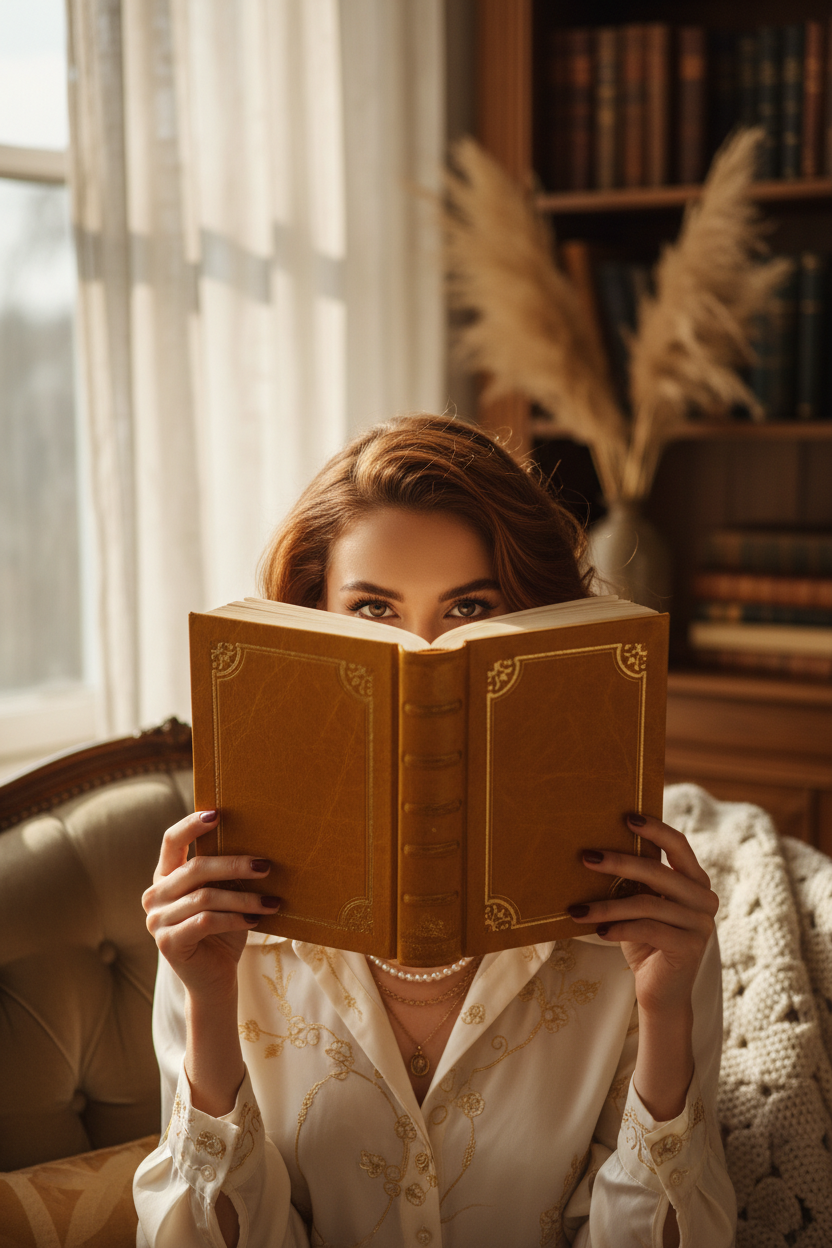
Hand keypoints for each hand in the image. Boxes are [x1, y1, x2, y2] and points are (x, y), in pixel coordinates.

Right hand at [142, 810, 280, 1005]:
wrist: (215, 980)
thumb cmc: (224, 932)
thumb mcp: (225, 896)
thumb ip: (226, 874)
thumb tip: (258, 846)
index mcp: (166, 877)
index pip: (171, 841)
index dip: (192, 824)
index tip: (218, 813)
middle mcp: (155, 895)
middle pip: (195, 868)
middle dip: (235, 865)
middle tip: (266, 866)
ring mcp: (157, 920)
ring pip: (205, 897)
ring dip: (244, 897)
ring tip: (272, 901)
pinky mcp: (168, 943)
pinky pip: (206, 921)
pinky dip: (235, 918)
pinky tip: (256, 919)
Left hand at [568, 813, 718, 1018]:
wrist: (659, 993)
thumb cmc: (644, 941)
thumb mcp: (640, 904)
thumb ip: (635, 880)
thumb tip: (596, 849)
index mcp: (694, 880)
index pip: (678, 844)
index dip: (655, 828)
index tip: (625, 816)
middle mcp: (703, 898)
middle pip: (657, 871)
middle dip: (618, 862)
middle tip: (585, 857)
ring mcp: (701, 923)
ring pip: (646, 903)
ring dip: (606, 905)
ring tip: (577, 909)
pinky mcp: (690, 947)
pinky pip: (648, 929)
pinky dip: (618, 928)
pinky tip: (597, 931)